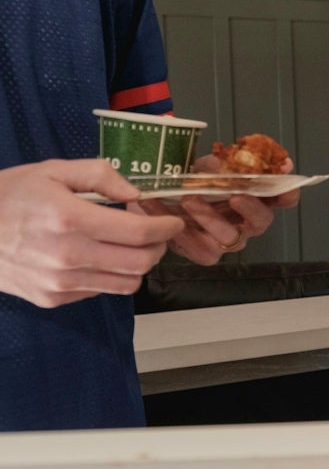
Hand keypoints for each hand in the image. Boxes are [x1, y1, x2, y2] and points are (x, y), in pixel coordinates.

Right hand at [0, 159, 183, 307]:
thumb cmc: (9, 196)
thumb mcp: (53, 170)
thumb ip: (100, 175)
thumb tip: (135, 194)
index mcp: (69, 218)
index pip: (138, 233)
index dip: (165, 228)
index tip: (171, 221)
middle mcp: (67, 256)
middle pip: (140, 263)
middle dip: (159, 247)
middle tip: (156, 233)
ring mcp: (59, 282)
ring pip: (125, 284)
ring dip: (138, 265)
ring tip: (129, 245)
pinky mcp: (53, 298)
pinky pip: (99, 291)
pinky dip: (109, 275)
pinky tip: (97, 256)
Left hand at [133, 153, 299, 264]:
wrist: (161, 199)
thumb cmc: (192, 182)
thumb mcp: (210, 166)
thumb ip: (230, 162)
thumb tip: (250, 156)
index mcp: (256, 198)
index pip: (284, 198)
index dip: (287, 190)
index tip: (282, 176)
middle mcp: (248, 222)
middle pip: (262, 220)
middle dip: (250, 207)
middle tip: (234, 195)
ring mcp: (229, 240)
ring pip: (229, 235)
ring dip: (209, 216)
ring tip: (188, 199)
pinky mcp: (207, 253)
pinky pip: (201, 249)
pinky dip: (183, 231)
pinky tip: (168, 215)